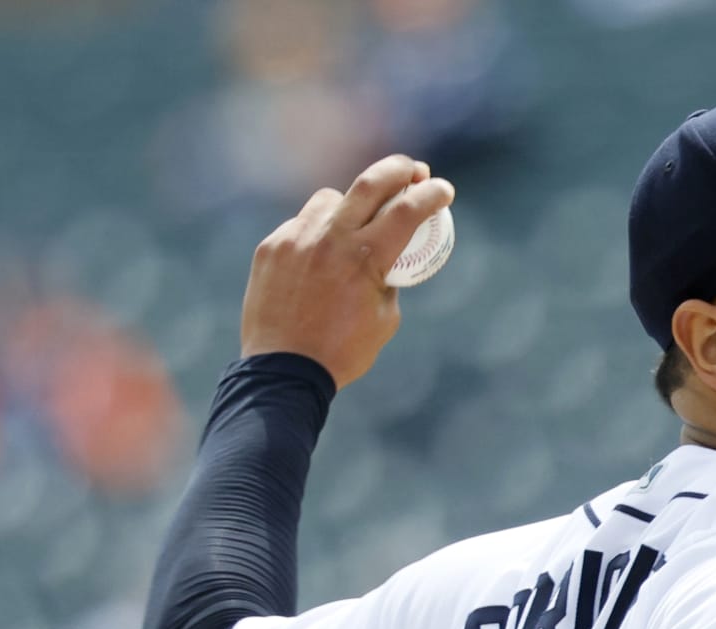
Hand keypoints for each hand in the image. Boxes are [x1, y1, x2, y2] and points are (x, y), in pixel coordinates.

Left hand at [239, 154, 456, 388]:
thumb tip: (386, 260)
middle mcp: (330, 237)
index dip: (431, 195)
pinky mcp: (271, 248)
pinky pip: (300, 226)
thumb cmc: (343, 351)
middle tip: (412, 171)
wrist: (284, 371)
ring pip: (330, 200)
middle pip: (370, 183)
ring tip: (357, 223)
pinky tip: (320, 256)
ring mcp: (296, 238)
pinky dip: (317, 234)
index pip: (408, 209)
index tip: (443, 190)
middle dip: (398, 170)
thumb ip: (388, 280)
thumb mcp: (385, 318)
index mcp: (367, 257)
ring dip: (351, 204)